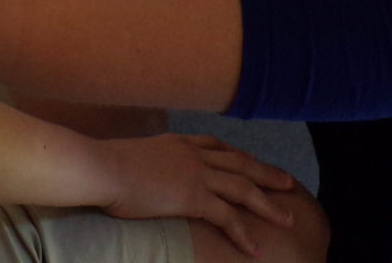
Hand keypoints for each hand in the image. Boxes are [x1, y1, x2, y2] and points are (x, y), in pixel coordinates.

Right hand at [102, 134, 298, 257]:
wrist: (102, 167)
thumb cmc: (105, 165)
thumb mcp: (131, 155)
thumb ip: (145, 162)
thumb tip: (141, 171)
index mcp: (178, 142)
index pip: (217, 146)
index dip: (238, 156)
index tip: (253, 162)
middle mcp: (193, 154)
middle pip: (240, 163)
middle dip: (267, 173)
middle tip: (289, 183)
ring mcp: (196, 174)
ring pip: (243, 188)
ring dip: (268, 205)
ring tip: (288, 220)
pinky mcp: (194, 197)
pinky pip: (226, 217)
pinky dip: (243, 233)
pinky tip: (255, 248)